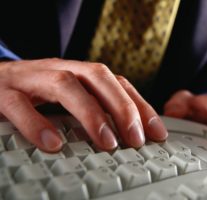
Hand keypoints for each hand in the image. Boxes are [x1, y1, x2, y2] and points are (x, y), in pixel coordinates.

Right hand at [0, 58, 167, 151]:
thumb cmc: (38, 92)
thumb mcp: (72, 98)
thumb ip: (96, 110)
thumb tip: (128, 133)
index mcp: (80, 73)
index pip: (118, 83)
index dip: (141, 106)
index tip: (157, 133)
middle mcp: (61, 70)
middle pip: (98, 77)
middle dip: (122, 108)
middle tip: (136, 139)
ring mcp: (33, 79)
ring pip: (65, 86)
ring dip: (90, 114)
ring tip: (107, 143)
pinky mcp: (4, 93)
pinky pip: (20, 105)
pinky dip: (37, 124)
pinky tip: (54, 144)